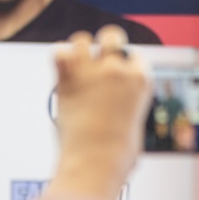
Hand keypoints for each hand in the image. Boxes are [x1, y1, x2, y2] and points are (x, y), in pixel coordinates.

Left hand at [49, 27, 151, 199]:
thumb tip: (122, 116)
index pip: (135, 56)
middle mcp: (118, 70)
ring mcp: (93, 73)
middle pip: (112, 35)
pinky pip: (58, 52)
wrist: (95, 164)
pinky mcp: (68, 80)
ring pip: (82, 39)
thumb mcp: (136, 128)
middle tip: (97, 60)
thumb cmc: (117, 156)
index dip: (125, 64)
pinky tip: (60, 69)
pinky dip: (57, 57)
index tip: (117, 74)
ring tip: (75, 66)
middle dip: (104, 44)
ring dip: (77, 50)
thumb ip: (129, 110)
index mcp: (141, 81)